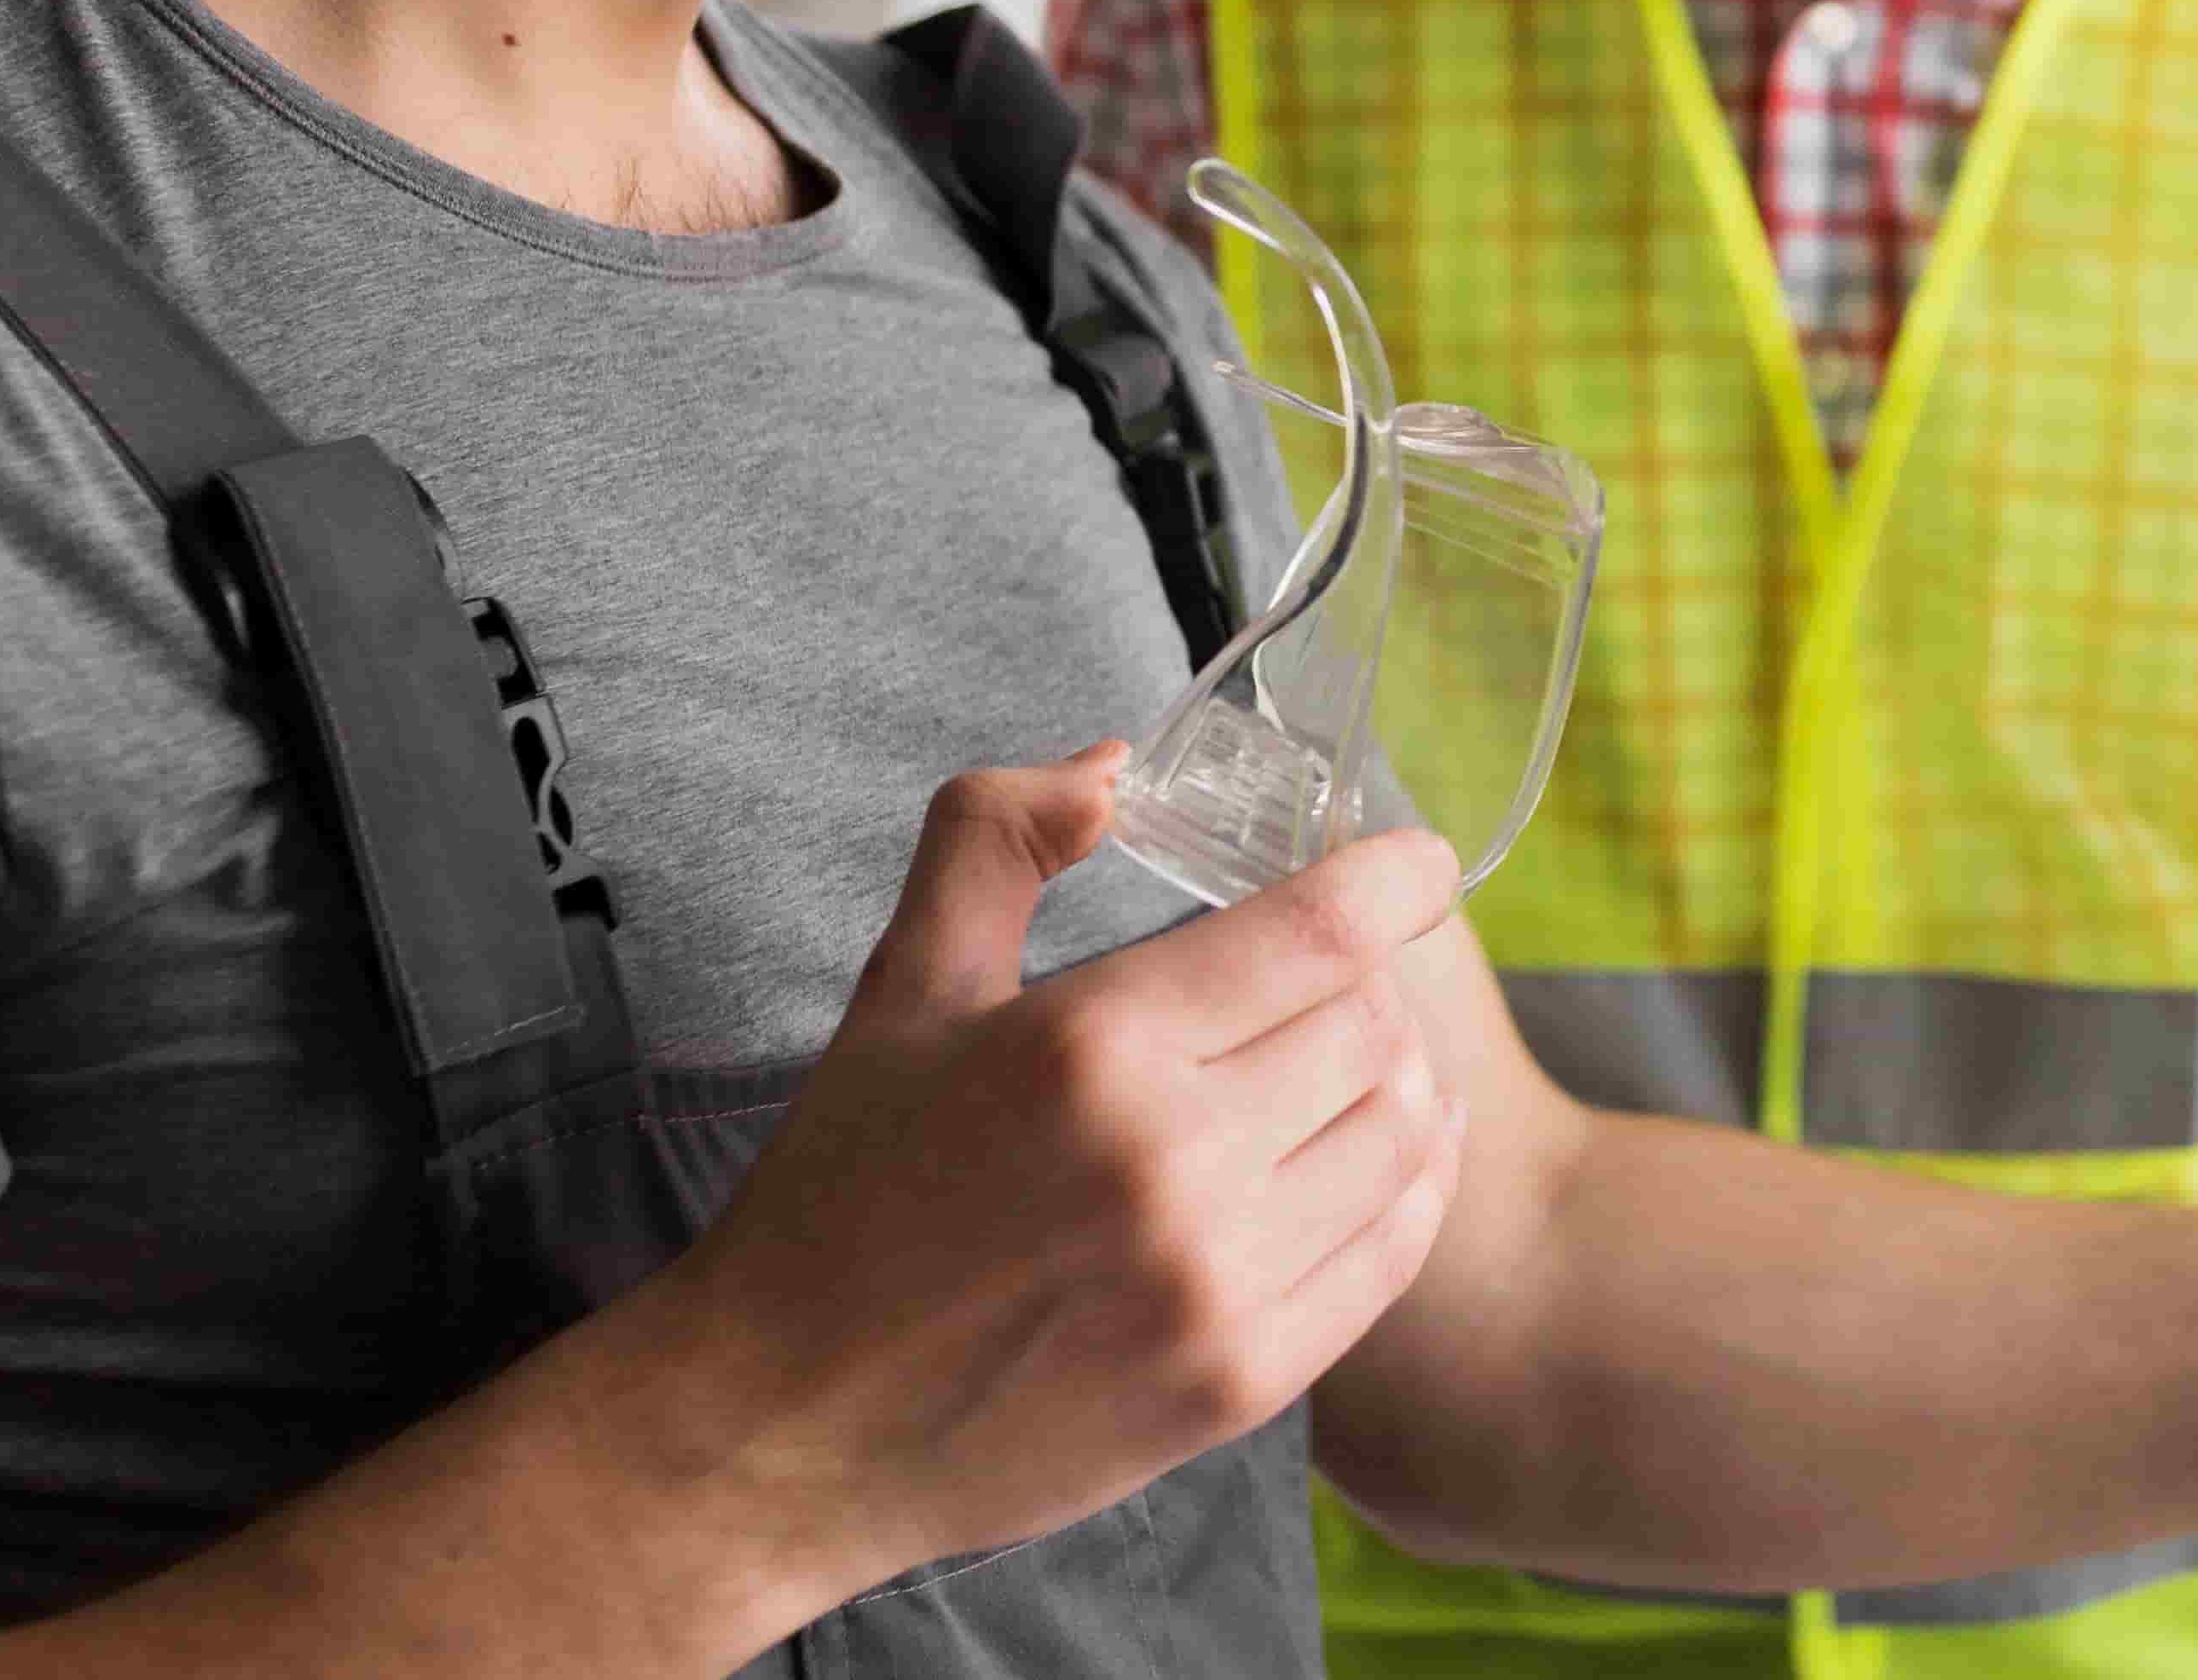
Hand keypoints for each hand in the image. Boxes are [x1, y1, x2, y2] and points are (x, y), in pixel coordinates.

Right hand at [620, 745, 1467, 1595]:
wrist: (782, 1432)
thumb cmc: (842, 1194)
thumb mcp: (903, 988)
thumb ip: (999, 839)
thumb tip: (1119, 763)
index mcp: (1092, 1046)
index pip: (1322, 930)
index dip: (1395, 879)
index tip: (1414, 866)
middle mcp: (1171, 1163)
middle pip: (1373, 1026)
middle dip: (1368, 983)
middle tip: (1333, 982)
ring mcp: (1214, 1284)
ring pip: (1403, 1133)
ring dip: (1398, 1081)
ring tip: (1352, 1065)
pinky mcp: (1238, 1383)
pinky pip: (1390, 1252)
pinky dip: (1405, 1187)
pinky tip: (1370, 1160)